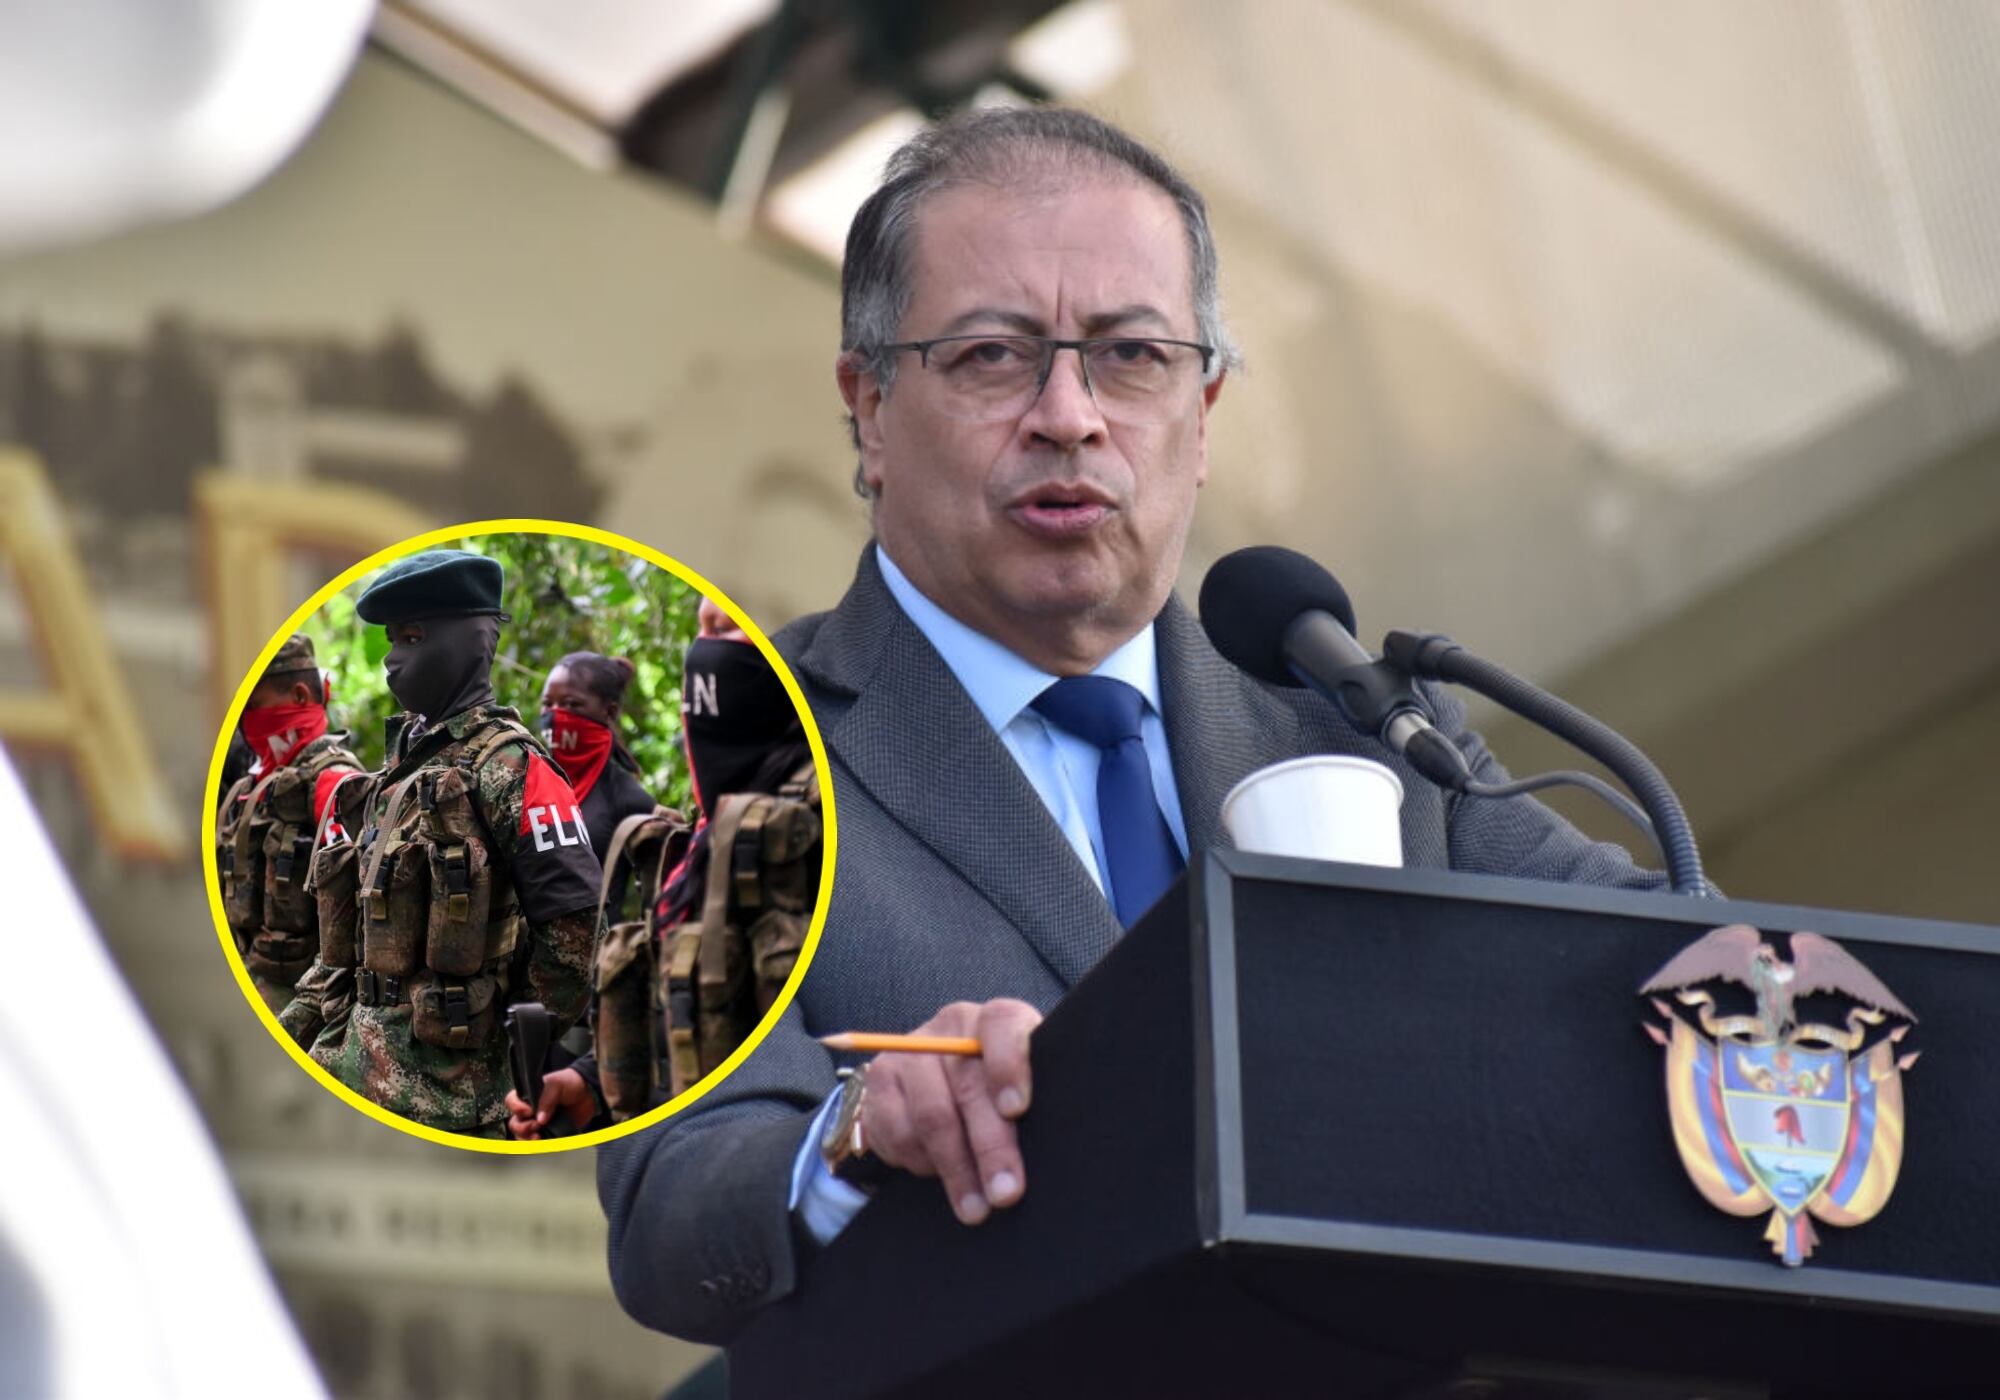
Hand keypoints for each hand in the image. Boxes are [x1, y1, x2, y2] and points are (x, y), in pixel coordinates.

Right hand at [504, 1067, 595, 1139]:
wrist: (589, 1094)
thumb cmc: (570, 1084)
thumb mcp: (557, 1084)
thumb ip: (547, 1099)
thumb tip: (540, 1119)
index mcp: (528, 1095)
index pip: (511, 1101)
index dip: (516, 1108)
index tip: (529, 1111)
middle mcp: (529, 1111)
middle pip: (514, 1123)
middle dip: (522, 1128)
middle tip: (536, 1126)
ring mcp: (538, 1124)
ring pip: (523, 1137)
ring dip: (528, 1139)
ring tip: (539, 1137)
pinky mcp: (549, 1134)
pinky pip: (538, 1144)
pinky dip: (539, 1146)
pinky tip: (546, 1142)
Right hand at [858, 998, 1040, 1225]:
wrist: (926, 1084)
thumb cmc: (990, 1090)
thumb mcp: (1015, 1087)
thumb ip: (1029, 1101)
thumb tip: (1061, 1148)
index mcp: (994, 1022)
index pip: (1001, 1025)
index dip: (1009, 1066)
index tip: (1017, 1109)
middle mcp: (951, 1029)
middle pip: (969, 1087)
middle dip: (990, 1148)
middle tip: (1006, 1192)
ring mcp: (911, 1052)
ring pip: (933, 1117)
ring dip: (957, 1170)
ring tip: (976, 1207)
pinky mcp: (881, 1081)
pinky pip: (900, 1131)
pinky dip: (922, 1162)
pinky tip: (938, 1175)